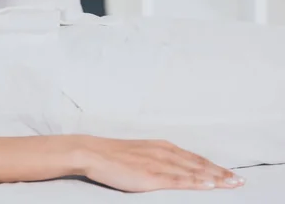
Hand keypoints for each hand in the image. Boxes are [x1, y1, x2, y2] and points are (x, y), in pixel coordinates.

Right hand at [79, 136, 245, 192]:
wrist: (92, 152)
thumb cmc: (111, 155)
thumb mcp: (138, 152)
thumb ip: (155, 159)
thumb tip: (167, 167)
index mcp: (161, 147)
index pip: (194, 158)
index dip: (213, 167)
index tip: (229, 174)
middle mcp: (164, 152)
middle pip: (199, 164)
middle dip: (221, 173)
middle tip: (239, 181)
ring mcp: (159, 163)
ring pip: (194, 171)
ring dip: (216, 178)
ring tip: (233, 184)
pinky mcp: (152, 175)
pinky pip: (180, 180)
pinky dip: (197, 182)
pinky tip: (210, 185)